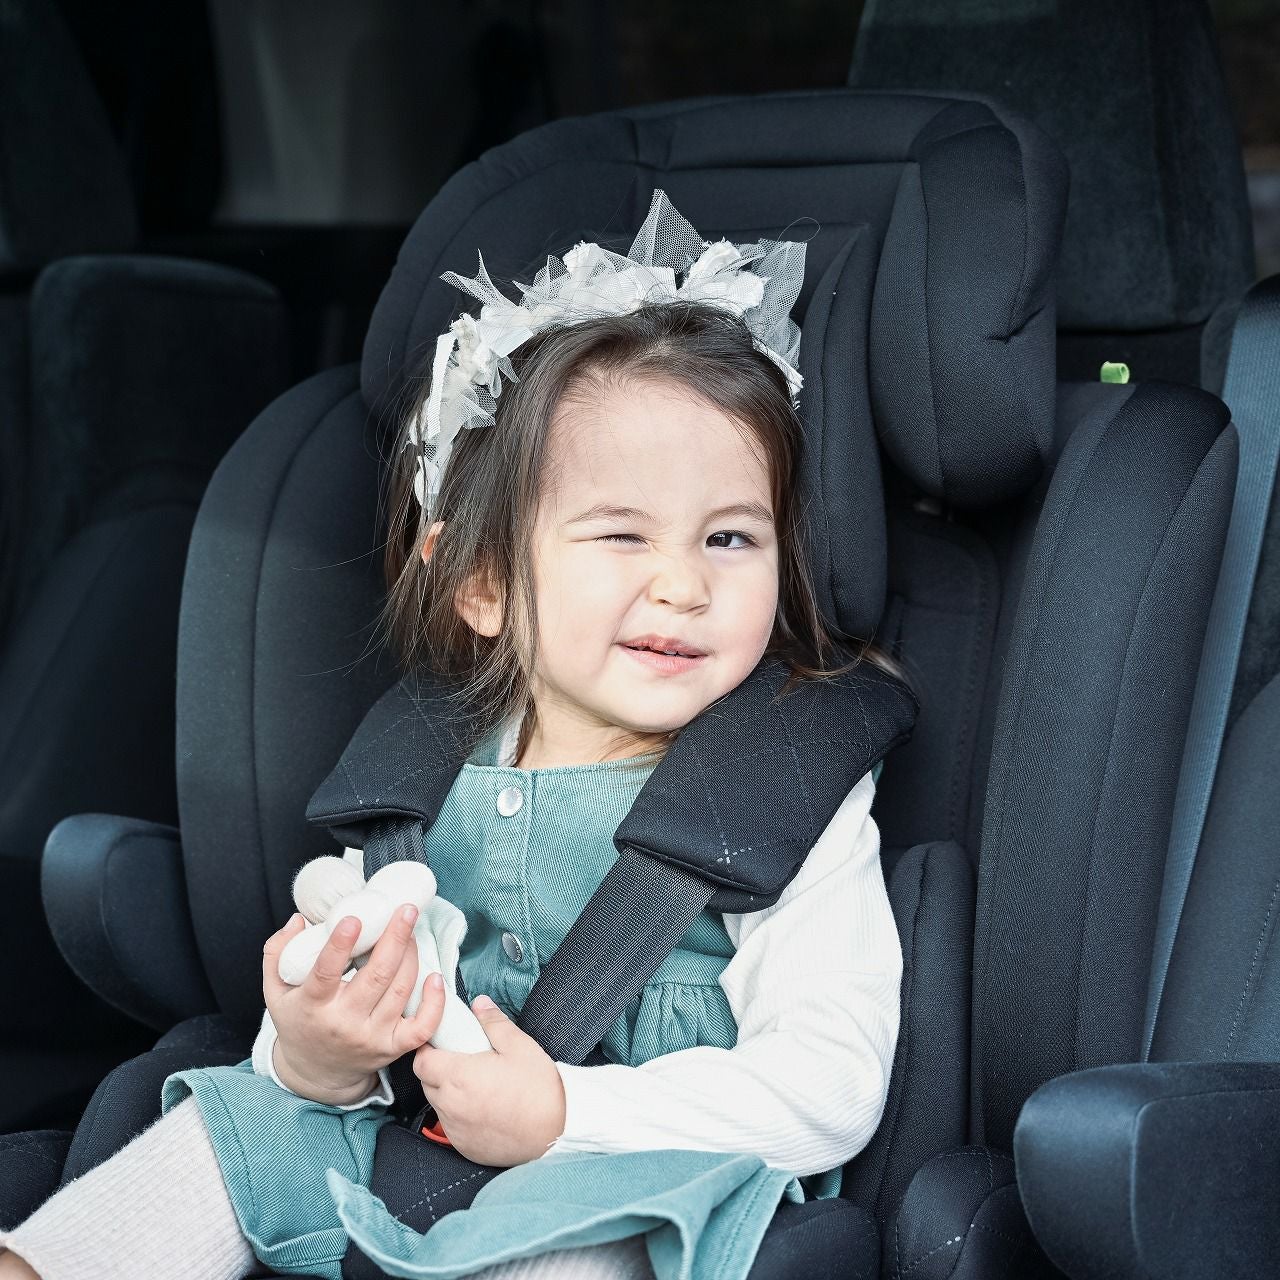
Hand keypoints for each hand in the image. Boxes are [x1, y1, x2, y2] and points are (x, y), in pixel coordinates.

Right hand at [262, 906, 447, 1105]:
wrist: (316, 1073)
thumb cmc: (299, 1021)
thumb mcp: (276, 991)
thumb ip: (278, 952)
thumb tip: (299, 920)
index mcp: (313, 1005)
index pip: (325, 974)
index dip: (340, 946)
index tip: (355, 919)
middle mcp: (345, 1022)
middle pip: (377, 976)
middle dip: (395, 938)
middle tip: (406, 909)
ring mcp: (372, 1036)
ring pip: (401, 990)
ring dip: (412, 956)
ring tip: (411, 931)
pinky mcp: (393, 1047)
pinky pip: (422, 1026)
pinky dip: (435, 1002)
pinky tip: (435, 977)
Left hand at [413, 996, 565, 1165]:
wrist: (556, 1131)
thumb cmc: (539, 1089)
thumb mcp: (519, 1045)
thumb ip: (494, 1022)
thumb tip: (479, 1004)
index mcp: (459, 1075)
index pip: (421, 1062)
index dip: (427, 1050)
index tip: (440, 1044)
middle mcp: (451, 1105)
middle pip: (426, 1083)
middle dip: (436, 1069)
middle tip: (460, 1061)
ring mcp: (456, 1129)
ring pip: (438, 1105)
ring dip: (447, 1093)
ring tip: (474, 1084)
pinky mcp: (464, 1147)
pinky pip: (451, 1126)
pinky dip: (458, 1115)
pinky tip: (481, 1108)